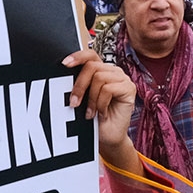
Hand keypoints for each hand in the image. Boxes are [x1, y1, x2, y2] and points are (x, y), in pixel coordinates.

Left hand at [63, 49, 140, 173]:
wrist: (107, 138)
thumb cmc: (94, 119)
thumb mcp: (82, 99)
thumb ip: (79, 85)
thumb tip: (63, 75)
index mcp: (100, 70)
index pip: (90, 55)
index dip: (77, 57)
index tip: (64, 64)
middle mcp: (112, 71)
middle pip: (91, 67)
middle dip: (79, 86)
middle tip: (74, 103)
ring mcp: (122, 79)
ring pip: (99, 78)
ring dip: (91, 99)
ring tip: (90, 113)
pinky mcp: (129, 88)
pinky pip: (108, 89)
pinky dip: (101, 103)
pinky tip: (102, 113)